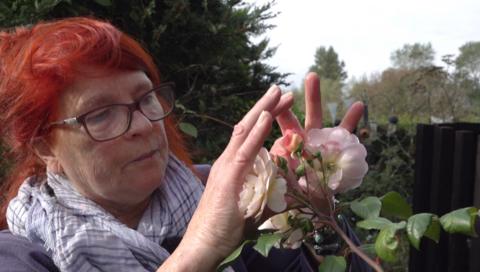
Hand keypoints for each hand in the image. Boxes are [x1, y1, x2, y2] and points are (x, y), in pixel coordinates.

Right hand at [159, 85, 293, 270]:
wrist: (202, 246)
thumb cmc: (224, 230)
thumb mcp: (251, 208)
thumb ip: (265, 194)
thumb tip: (285, 190)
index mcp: (232, 167)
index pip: (248, 136)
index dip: (263, 119)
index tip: (278, 105)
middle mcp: (226, 162)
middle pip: (247, 127)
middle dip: (265, 107)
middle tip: (281, 89)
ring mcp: (226, 168)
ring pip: (245, 131)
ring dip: (263, 110)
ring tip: (278, 92)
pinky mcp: (228, 178)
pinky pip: (245, 150)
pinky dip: (257, 131)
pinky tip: (267, 116)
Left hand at [270, 72, 363, 211]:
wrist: (316, 202)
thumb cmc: (298, 191)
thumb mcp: (282, 182)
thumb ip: (273, 172)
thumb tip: (259, 164)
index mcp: (287, 146)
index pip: (277, 129)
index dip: (274, 114)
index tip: (269, 100)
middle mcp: (302, 140)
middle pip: (295, 117)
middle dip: (283, 100)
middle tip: (295, 76)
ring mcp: (319, 142)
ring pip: (316, 118)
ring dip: (313, 98)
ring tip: (313, 76)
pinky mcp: (336, 150)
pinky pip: (345, 135)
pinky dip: (350, 120)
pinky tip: (358, 104)